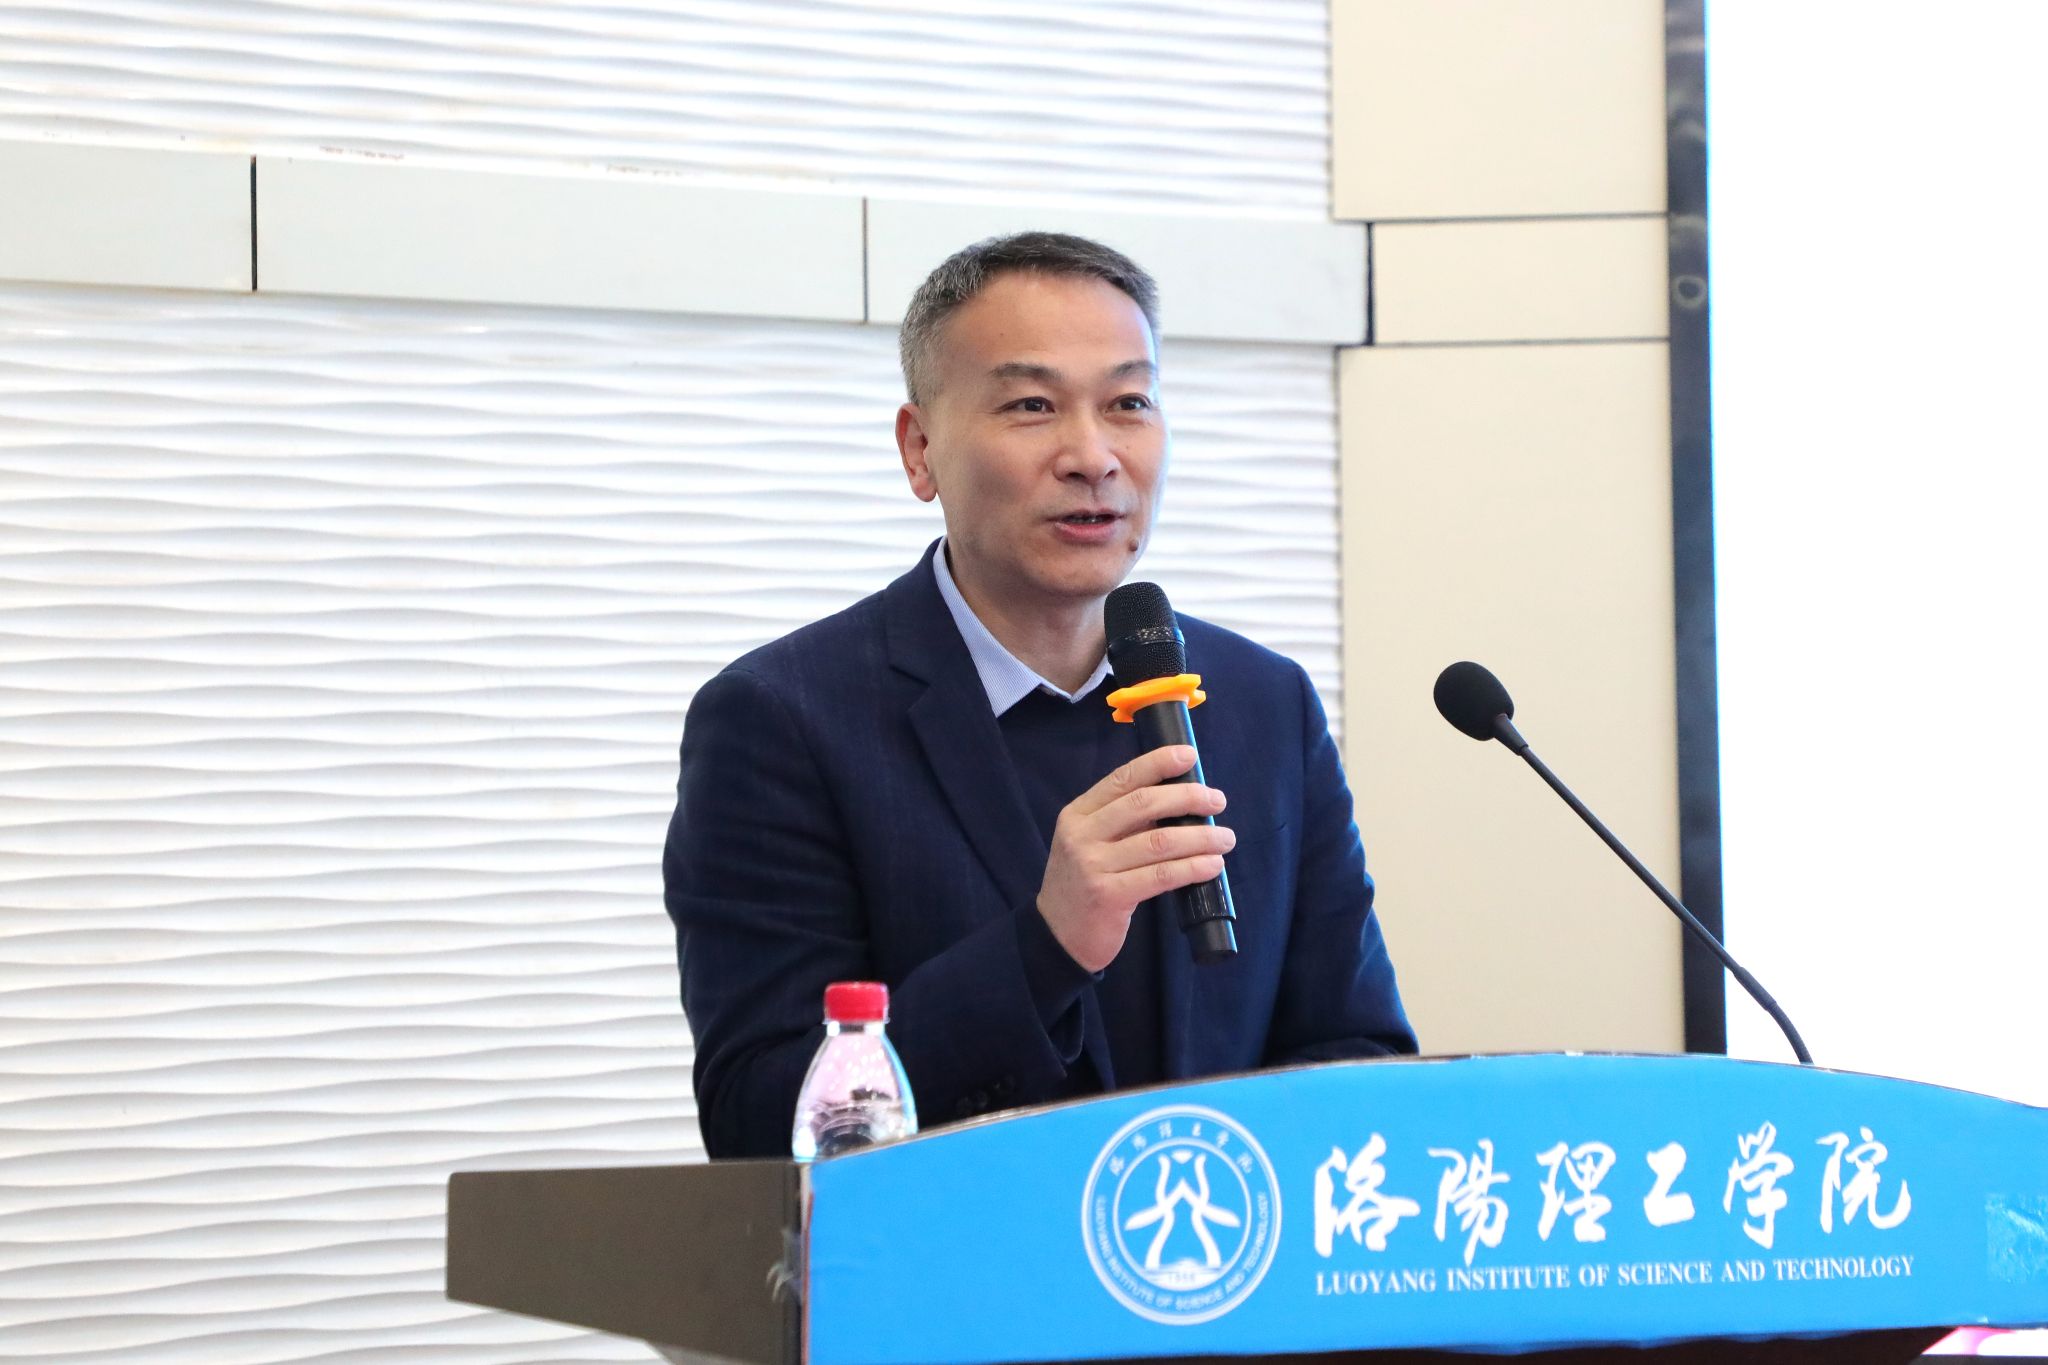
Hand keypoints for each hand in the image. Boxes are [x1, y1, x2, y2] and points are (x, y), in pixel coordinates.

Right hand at [1036, 745, 1234, 973]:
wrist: (1058, 936)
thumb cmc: (1085, 884)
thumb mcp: (1091, 844)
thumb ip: (1124, 823)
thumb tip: (1180, 802)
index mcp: (1078, 814)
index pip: (1121, 779)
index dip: (1157, 763)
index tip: (1189, 755)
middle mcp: (1081, 835)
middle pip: (1143, 804)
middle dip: (1187, 797)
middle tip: (1218, 801)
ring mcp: (1093, 865)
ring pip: (1159, 842)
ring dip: (1200, 837)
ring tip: (1225, 838)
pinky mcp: (1108, 896)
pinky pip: (1161, 875)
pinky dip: (1192, 867)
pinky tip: (1212, 865)